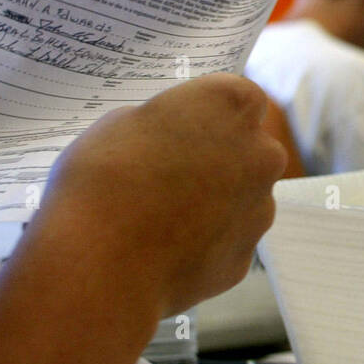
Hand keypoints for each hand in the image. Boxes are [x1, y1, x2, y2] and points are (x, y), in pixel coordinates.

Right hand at [24, 72, 287, 317]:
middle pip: (248, 148)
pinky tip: (162, 249)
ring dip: (213, 201)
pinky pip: (226, 240)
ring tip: (158, 215)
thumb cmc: (104, 180)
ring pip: (241, 196)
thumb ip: (164, 124)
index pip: (238, 97)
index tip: (183, 125)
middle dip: (218, 157)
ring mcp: (260, 208)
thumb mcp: (120, 123)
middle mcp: (261, 153)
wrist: (101, 266)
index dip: (209, 112)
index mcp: (233, 104)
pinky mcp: (246, 255)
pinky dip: (203, 242)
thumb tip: (171, 138)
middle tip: (168, 170)